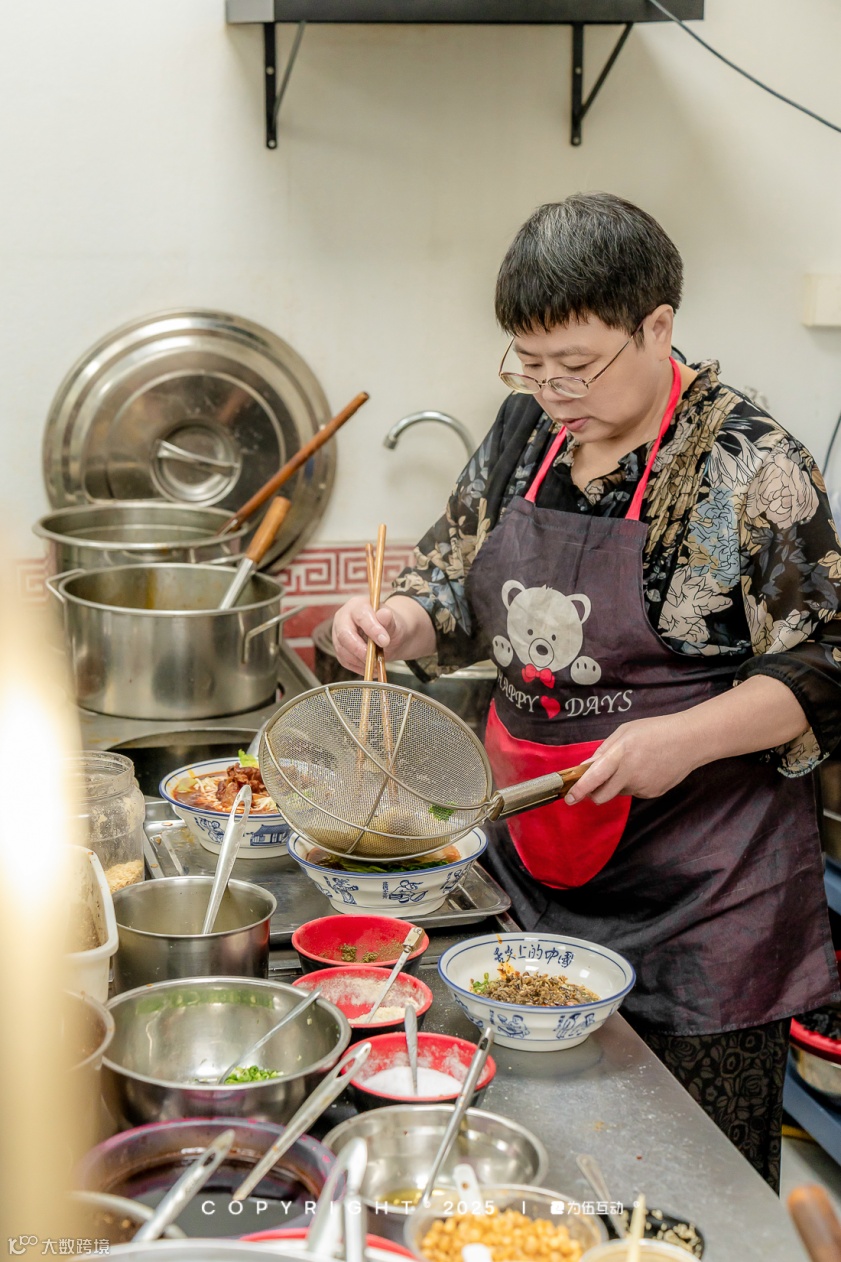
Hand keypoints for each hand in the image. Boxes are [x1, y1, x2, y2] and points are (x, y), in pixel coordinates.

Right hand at [332, 596, 397, 674]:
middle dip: (360, 649)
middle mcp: (343, 618)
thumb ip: (389, 620)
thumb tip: (384, 614)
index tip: (385, 641)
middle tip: (374, 659)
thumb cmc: (389, 626)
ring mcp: (338, 634)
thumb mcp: (394, 622)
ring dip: (360, 661)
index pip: (361, 615)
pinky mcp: (339, 648)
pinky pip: (344, 661)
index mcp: (357, 606)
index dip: (372, 629)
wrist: (388, 636)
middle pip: (344, 634)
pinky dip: (358, 667)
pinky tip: (371, 668)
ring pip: (342, 650)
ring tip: (376, 664)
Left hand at [565, 712, 698, 804]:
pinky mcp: (653, 793)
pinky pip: (634, 792)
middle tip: (596, 782)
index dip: (580, 789)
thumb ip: (604, 749)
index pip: (595, 777)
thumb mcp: (625, 731)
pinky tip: (646, 769)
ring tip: (633, 764)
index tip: (569, 798)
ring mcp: (643, 786)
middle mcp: (630, 774)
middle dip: (594, 793)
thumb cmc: (656, 730)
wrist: (691, 741)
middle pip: (602, 796)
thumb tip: (587, 766)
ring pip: (619, 793)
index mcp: (621, 755)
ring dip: (617, 784)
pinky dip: (633, 784)